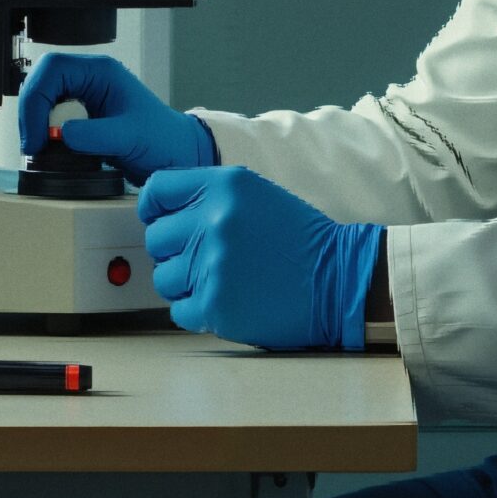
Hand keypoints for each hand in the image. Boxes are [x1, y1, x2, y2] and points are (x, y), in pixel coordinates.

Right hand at [16, 52, 215, 183]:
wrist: (176, 154)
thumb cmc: (163, 138)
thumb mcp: (129, 137)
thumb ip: (94, 135)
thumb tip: (61, 134)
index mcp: (101, 72)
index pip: (53, 70)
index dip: (36, 99)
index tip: (37, 134)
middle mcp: (90, 80)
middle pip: (42, 82)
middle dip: (32, 113)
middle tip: (34, 144)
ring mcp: (84, 97)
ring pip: (43, 100)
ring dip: (36, 123)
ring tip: (40, 149)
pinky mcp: (82, 117)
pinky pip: (51, 118)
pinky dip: (45, 134)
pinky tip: (51, 150)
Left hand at [138, 166, 382, 350]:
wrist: (341, 281)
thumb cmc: (300, 240)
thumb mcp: (257, 195)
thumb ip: (209, 196)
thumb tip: (160, 210)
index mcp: (224, 186)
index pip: (157, 191)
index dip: (155, 209)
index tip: (163, 220)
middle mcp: (214, 220)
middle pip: (156, 238)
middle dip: (176, 251)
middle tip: (208, 258)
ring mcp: (213, 264)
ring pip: (164, 278)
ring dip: (186, 284)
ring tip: (223, 280)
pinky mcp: (216, 305)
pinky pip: (179, 310)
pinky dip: (198, 311)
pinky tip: (228, 301)